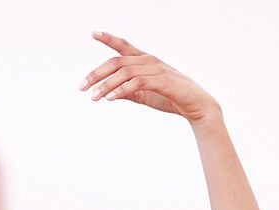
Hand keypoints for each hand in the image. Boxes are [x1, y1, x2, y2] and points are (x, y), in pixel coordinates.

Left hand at [79, 32, 220, 124]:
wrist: (196, 106)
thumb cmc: (170, 98)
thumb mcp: (143, 95)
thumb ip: (126, 91)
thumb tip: (108, 94)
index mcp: (144, 61)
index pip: (123, 46)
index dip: (109, 38)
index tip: (93, 33)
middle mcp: (149, 61)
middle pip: (116, 62)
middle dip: (96, 74)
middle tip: (82, 87)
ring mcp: (156, 70)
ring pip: (124, 73)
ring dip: (106, 86)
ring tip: (93, 97)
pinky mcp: (162, 81)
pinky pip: (137, 83)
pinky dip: (121, 90)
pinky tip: (110, 99)